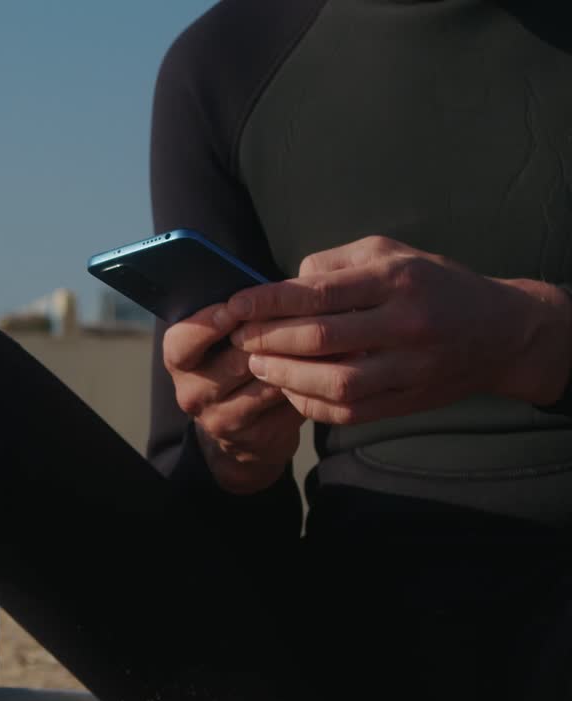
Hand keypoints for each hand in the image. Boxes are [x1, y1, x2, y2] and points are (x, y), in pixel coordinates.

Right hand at [163, 303, 305, 493]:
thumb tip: (267, 293)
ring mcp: (221, 419)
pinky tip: (324, 366)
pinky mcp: (253, 438)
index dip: (210, 323)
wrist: (242, 430)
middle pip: (235, 360)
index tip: (237, 307)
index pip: (184, 340)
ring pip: (267, 380)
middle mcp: (192, 392)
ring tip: (324, 336)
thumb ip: (235, 317)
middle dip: (270, 337)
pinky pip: (287, 403)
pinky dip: (308, 382)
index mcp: (178, 360)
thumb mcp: (222, 340)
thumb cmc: (235, 363)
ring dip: (297, 358)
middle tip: (305, 313)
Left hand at [226, 235, 571, 424]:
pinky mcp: (410, 401)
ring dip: (286, 377)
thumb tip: (284, 282)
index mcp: (396, 280)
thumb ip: (334, 262)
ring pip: (335, 382)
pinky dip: (312, 405)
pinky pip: (350, 412)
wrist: (501, 332)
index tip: (234, 305)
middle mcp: (406, 324)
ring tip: (257, 366)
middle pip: (321, 339)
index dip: (268, 302)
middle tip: (238, 339)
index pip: (319, 293)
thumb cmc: (432, 283)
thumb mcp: (389, 253)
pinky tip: (289, 390)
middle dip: (268, 340)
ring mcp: (410, 367)